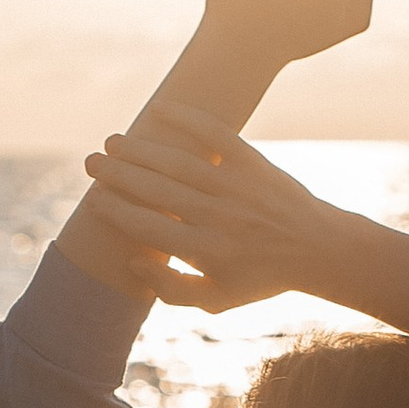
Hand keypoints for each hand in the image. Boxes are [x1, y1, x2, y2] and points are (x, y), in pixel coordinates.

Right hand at [78, 103, 345, 314]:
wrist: (317, 249)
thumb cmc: (259, 278)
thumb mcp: (216, 298)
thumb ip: (172, 288)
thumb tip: (133, 260)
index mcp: (206, 252)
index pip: (149, 228)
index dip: (117, 212)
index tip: (94, 201)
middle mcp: (218, 216)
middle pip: (157, 190)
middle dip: (119, 175)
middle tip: (91, 163)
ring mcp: (235, 186)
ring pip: (178, 162)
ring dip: (142, 149)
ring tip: (113, 142)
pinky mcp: (252, 161)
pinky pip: (215, 134)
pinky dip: (188, 118)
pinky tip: (160, 109)